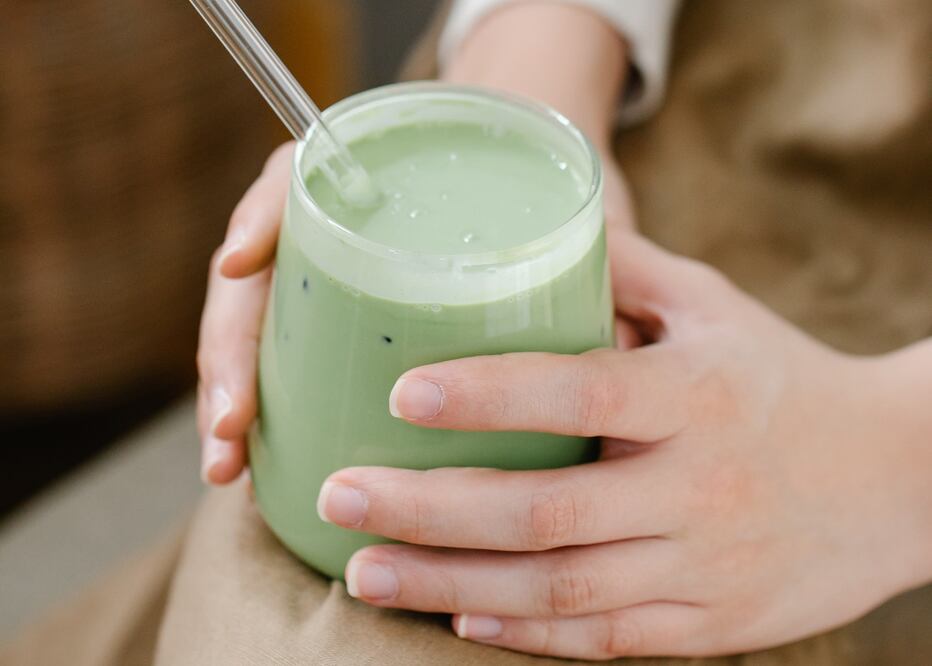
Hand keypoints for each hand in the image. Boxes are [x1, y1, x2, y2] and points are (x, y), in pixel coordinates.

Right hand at [196, 3, 637, 481]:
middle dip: (231, 353)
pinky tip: (259, 473)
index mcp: (376, 189)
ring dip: (234, 399)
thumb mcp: (567, 217)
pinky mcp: (336, 333)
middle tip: (231, 426)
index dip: (259, 222)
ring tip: (229, 466)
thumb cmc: (546, 207)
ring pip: (259, 337)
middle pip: (257, 281)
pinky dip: (268, 422)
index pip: (291, 185)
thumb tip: (610, 345)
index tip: (239, 266)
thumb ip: (581, 258)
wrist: (535, 206)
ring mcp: (329, 286)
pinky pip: (284, 374)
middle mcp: (338, 237)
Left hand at [317, 233, 931, 658]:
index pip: (580, 391)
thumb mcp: (715, 308)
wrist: (902, 478)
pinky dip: (523, 634)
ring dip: (449, 584)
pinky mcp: (711, 625)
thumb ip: (624, 271)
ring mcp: (704, 567)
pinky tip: (454, 614)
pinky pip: (603, 639)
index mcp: (698, 394)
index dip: (487, 395)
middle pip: (544, 511)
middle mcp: (698, 486)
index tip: (399, 391)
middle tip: (339, 494)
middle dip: (428, 508)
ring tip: (363, 570)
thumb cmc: (785, 379)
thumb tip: (532, 228)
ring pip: (558, 591)